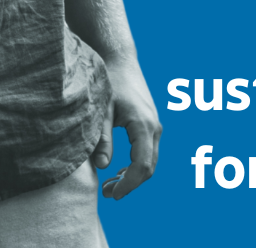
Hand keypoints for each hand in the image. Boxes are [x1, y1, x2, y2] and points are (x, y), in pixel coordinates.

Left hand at [93, 54, 160, 199]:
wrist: (120, 60)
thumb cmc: (109, 81)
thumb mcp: (101, 110)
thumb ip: (102, 138)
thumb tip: (103, 167)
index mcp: (143, 125)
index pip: (142, 165)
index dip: (129, 184)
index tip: (113, 194)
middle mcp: (154, 127)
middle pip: (149, 167)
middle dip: (130, 184)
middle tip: (107, 194)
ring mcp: (154, 126)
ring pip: (149, 161)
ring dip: (132, 176)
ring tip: (109, 187)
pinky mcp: (149, 125)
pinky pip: (147, 152)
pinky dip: (135, 166)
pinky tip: (118, 173)